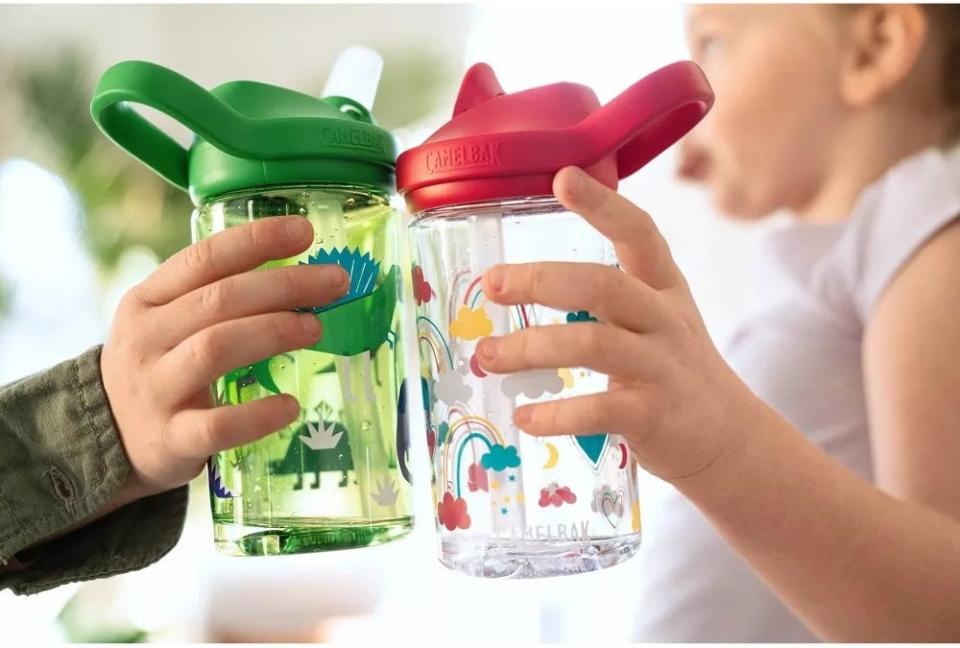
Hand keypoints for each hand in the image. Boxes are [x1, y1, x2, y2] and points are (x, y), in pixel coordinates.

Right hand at [101, 216, 348, 502]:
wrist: (110, 441)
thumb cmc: (160, 367)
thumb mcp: (167, 322)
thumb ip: (216, 296)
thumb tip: (303, 271)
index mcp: (147, 300)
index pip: (203, 259)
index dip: (256, 241)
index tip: (305, 231)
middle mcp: (146, 340)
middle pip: (218, 301)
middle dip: (283, 285)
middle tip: (335, 282)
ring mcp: (156, 390)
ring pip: (215, 350)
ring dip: (273, 333)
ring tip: (316, 327)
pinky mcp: (171, 439)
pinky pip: (217, 425)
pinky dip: (258, 415)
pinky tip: (290, 405)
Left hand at [476, 166, 759, 480]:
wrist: (726, 435)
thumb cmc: (672, 366)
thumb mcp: (656, 314)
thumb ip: (607, 292)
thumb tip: (520, 280)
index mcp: (662, 286)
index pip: (638, 232)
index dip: (603, 204)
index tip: (562, 177)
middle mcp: (665, 319)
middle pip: (603, 286)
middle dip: (541, 281)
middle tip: (492, 284)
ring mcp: (661, 366)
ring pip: (593, 344)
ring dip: (531, 348)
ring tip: (487, 357)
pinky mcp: (654, 415)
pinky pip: (599, 409)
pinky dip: (557, 414)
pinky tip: (524, 418)